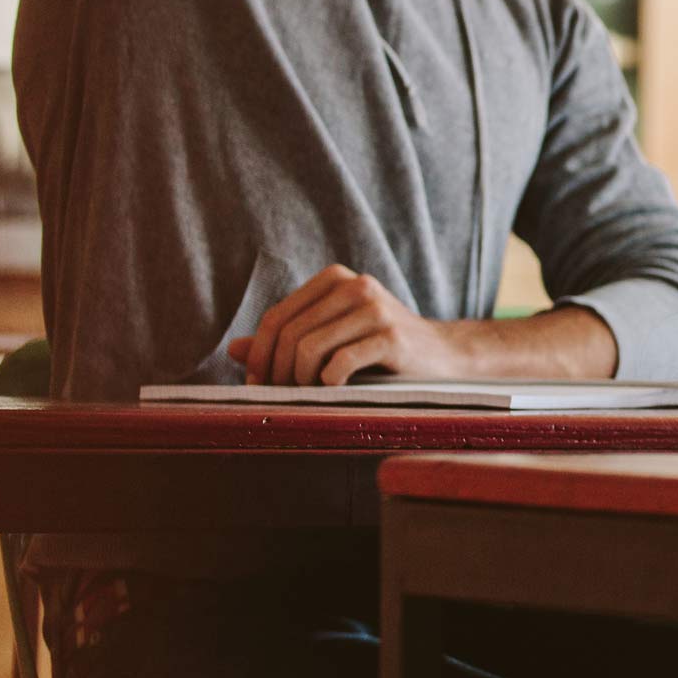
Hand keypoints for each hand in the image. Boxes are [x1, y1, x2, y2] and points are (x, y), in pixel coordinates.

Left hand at [229, 264, 465, 386]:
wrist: (444, 358)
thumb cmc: (381, 351)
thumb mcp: (331, 340)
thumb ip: (287, 341)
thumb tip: (233, 350)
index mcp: (335, 280)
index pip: (278, 317)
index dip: (260, 355)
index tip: (259, 385)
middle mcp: (355, 286)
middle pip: (290, 334)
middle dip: (278, 373)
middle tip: (283, 397)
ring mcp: (376, 309)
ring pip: (309, 349)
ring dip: (302, 382)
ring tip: (312, 394)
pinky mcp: (392, 336)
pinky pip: (339, 364)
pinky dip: (329, 384)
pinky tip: (338, 390)